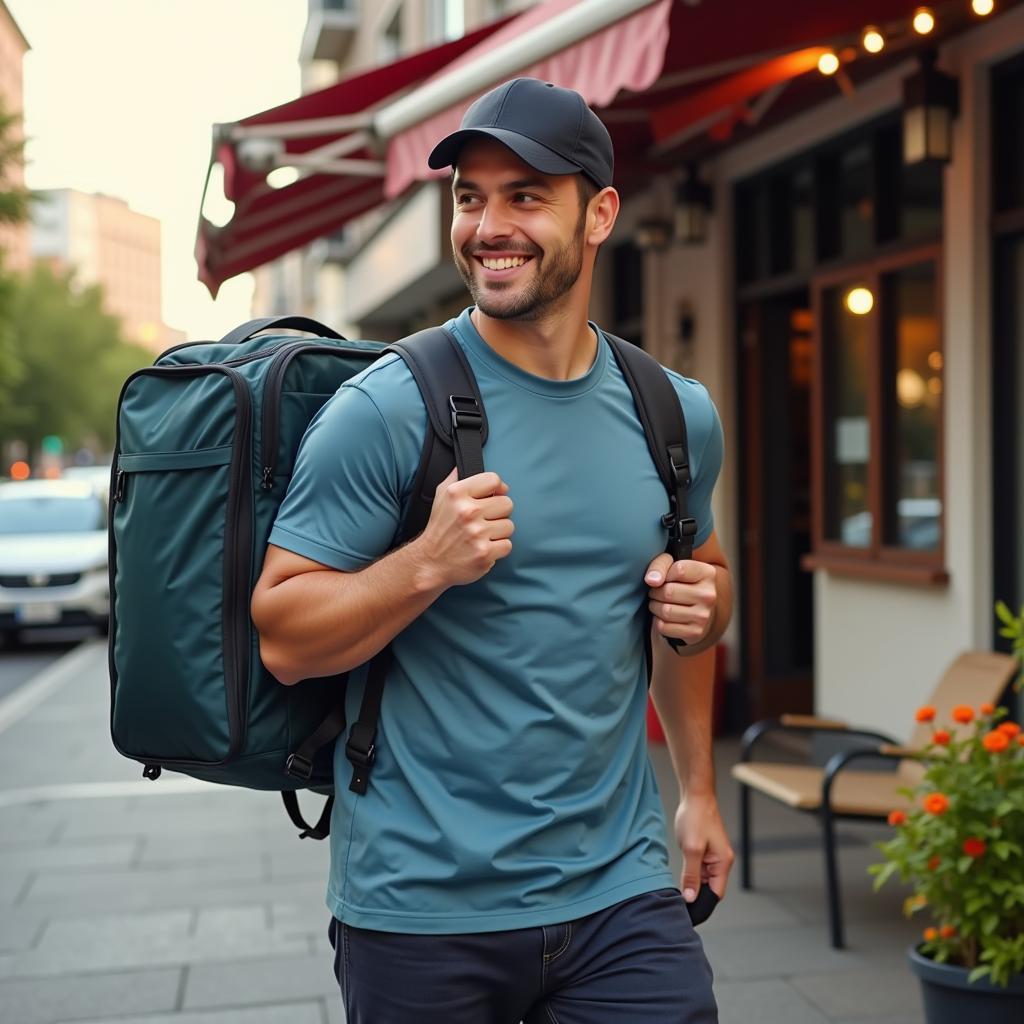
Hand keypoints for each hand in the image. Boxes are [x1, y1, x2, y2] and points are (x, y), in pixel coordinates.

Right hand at [416, 469, 513, 587]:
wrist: (429, 562)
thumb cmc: (439, 528)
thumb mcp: (441, 494)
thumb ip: (458, 476)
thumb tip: (480, 468)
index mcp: (457, 493)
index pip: (494, 479)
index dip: (495, 489)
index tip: (489, 498)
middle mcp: (467, 511)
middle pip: (507, 503)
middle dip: (497, 513)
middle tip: (483, 520)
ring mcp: (477, 533)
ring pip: (509, 526)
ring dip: (498, 532)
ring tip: (481, 535)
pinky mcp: (484, 553)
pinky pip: (507, 545)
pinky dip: (497, 549)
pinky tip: (483, 547)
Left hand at [645, 553, 715, 645]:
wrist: (696, 609)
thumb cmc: (680, 583)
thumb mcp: (672, 565)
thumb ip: (660, 566)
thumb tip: (651, 580)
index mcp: (707, 574)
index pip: (679, 569)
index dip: (665, 573)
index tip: (666, 577)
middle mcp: (709, 595)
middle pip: (669, 592)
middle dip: (655, 592)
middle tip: (657, 592)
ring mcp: (704, 616)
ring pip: (666, 611)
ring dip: (655, 607)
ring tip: (659, 603)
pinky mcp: (695, 632)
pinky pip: (664, 627)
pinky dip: (658, 621)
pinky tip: (665, 617)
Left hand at [674, 792, 733, 901]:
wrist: (695, 795)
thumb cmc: (696, 817)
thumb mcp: (691, 849)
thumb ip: (692, 875)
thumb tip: (690, 898)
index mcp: (723, 862)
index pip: (716, 894)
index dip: (702, 904)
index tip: (688, 912)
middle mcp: (721, 861)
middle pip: (710, 887)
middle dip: (696, 893)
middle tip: (679, 900)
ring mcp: (713, 855)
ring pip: (703, 878)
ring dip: (692, 881)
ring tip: (678, 884)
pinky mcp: (705, 849)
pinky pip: (699, 867)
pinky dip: (690, 871)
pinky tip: (681, 870)